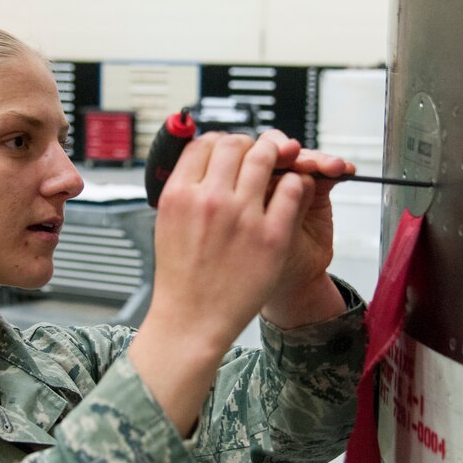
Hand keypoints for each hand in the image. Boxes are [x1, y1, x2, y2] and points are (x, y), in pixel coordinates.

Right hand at [146, 131, 314, 351]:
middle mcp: (209, 200)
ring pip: (267, 156)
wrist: (193, 320)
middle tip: (255, 156)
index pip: (204, 143)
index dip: (220, 142)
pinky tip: (287, 194)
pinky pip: (293, 188)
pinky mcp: (273, 235)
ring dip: (274, 157)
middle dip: (248, 145)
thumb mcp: (167, 223)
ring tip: (276, 167)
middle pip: (236, 143)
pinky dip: (294, 184)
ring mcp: (242, 216)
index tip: (228, 150)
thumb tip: (203, 159)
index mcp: (179, 194)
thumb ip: (184, 188)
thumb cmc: (181, 277)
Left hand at [257, 130, 354, 326]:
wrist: (287, 285)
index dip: (259, 152)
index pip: (243, 155)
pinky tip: (342, 170)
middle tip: (299, 158)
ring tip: (329, 167)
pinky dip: (333, 168)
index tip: (276, 156)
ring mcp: (285, 182)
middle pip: (272, 148)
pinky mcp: (313, 189)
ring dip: (315, 158)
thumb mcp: (253, 237)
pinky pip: (322, 171)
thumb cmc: (255, 266)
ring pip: (299, 156)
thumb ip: (263, 202)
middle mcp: (259, 180)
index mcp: (233, 187)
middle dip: (288, 151)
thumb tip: (273, 168)